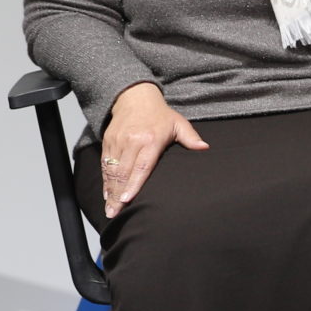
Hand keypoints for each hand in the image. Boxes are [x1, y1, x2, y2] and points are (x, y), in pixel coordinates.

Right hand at [101, 82, 208, 217]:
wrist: (135, 96)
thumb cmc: (160, 114)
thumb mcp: (178, 123)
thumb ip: (190, 137)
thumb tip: (205, 148)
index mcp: (150, 140)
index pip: (141, 166)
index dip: (134, 184)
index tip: (127, 200)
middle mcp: (132, 141)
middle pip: (123, 173)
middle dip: (118, 195)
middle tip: (115, 213)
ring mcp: (118, 141)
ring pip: (112, 170)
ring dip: (110, 191)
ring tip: (109, 209)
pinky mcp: (108, 141)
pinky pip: (105, 164)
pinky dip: (105, 180)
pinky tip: (106, 194)